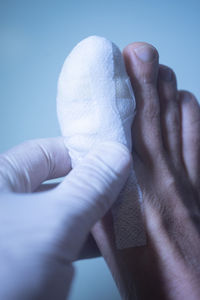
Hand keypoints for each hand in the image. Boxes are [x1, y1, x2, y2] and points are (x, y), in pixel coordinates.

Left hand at [0, 137, 130, 299]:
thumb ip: (88, 186)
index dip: (81, 150)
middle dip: (95, 183)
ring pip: (67, 211)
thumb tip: (116, 153)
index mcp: (1, 180)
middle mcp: (9, 203)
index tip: (115, 155)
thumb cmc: (4, 272)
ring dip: (98, 211)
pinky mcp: (33, 259)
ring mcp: (23, 233)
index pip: (46, 152)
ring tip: (128, 208)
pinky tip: (113, 237)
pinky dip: (91, 236)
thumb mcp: (52, 223)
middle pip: (59, 180)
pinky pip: (67, 238)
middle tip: (128, 183)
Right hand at [92, 42, 199, 299]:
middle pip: (157, 116)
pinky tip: (189, 102)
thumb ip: (104, 195)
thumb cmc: (146, 272)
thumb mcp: (110, 235)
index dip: (131, 92)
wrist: (189, 295)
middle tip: (142, 52)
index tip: (126, 66)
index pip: (132, 125)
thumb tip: (98, 164)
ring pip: (181, 123)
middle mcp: (163, 176)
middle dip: (149, 78)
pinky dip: (195, 117)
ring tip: (162, 69)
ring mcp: (188, 179)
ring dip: (171, 91)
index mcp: (134, 187)